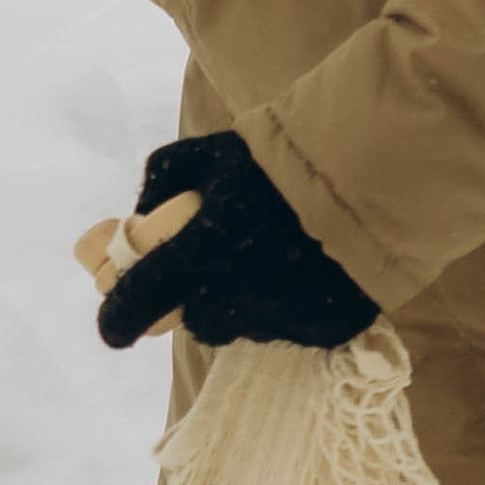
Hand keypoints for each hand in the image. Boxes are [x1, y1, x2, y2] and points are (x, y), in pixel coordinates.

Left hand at [95, 132, 380, 351]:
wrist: (371, 176)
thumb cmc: (281, 160)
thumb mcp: (211, 153)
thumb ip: (163, 179)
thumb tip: (138, 212)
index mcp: (198, 256)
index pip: (137, 304)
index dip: (117, 320)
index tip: (114, 328)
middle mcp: (233, 298)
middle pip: (196, 321)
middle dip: (198, 298)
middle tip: (221, 263)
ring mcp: (279, 319)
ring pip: (244, 323)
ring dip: (243, 301)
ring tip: (271, 259)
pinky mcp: (320, 331)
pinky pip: (289, 326)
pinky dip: (288, 306)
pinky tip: (305, 271)